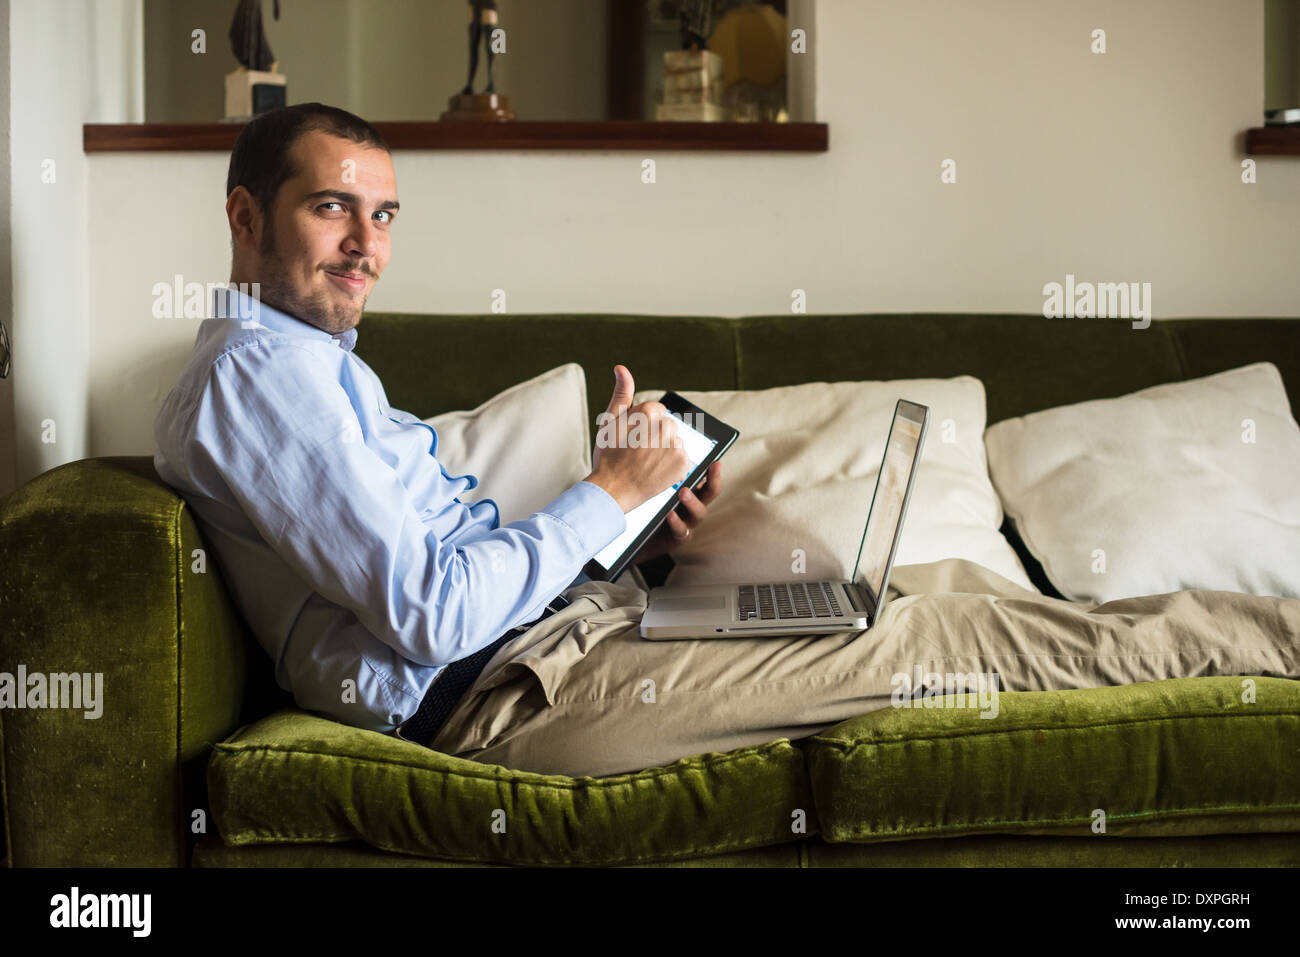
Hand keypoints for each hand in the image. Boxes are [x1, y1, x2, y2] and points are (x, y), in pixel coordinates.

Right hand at [584, 365, 690, 512]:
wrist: (613, 490)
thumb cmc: (609, 456)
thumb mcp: (610, 422)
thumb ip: (621, 394)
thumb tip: (621, 367)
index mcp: (647, 413)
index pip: (656, 411)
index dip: (644, 425)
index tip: (633, 439)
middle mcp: (664, 427)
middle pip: (668, 424)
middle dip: (657, 435)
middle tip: (639, 452)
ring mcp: (675, 446)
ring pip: (675, 440)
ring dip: (666, 449)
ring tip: (647, 462)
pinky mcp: (683, 463)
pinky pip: (683, 457)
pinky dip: (673, 463)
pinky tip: (657, 470)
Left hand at [630, 460, 722, 564]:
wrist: (639, 539)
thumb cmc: (648, 508)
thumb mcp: (654, 487)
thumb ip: (659, 471)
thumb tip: (657, 443)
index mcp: (691, 492)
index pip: (706, 479)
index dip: (713, 471)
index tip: (715, 461)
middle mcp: (693, 507)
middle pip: (710, 494)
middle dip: (714, 480)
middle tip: (713, 468)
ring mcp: (688, 524)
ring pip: (699, 513)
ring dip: (693, 501)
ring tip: (683, 492)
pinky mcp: (677, 539)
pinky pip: (681, 531)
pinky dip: (677, 522)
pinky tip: (670, 514)